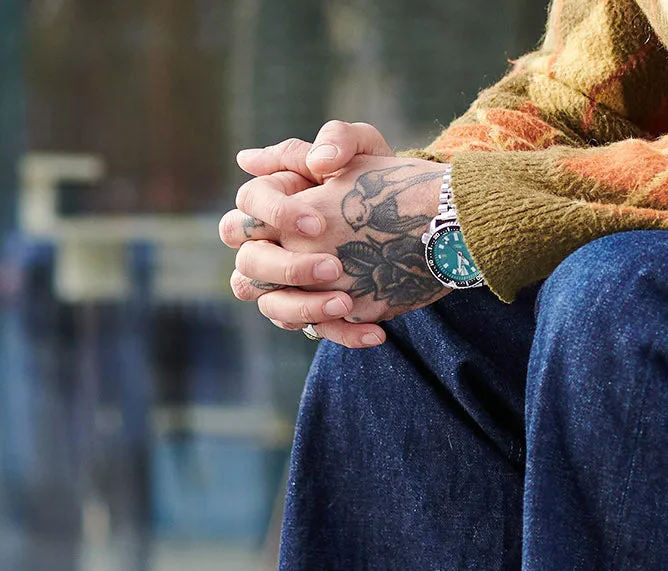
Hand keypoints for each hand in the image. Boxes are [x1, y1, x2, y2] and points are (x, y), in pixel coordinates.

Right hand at [221, 121, 448, 348]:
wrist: (420, 220)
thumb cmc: (380, 178)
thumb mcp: (365, 148)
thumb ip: (335, 140)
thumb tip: (292, 159)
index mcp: (272, 201)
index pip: (248, 205)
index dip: (275, 215)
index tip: (317, 223)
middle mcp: (271, 244)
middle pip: (249, 262)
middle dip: (287, 269)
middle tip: (333, 267)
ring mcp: (291, 283)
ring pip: (271, 305)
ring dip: (305, 308)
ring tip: (347, 303)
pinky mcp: (320, 310)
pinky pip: (319, 330)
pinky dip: (345, 334)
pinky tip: (377, 332)